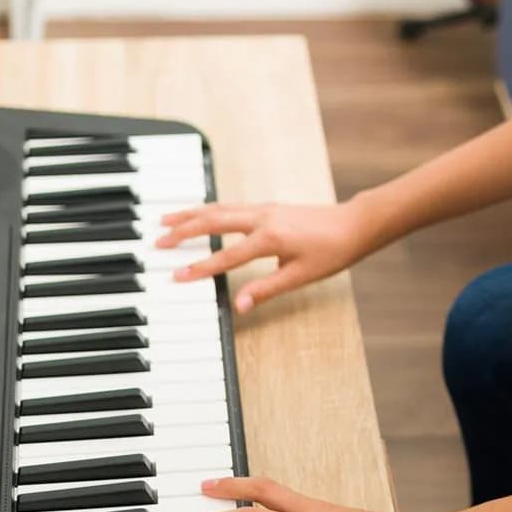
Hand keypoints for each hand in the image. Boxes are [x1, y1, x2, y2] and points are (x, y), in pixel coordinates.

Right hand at [156, 197, 374, 312]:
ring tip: (166, 220)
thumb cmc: (332, 251)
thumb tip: (239, 306)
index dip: (201, 269)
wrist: (354, 225)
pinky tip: (198, 213)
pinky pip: (230, 205)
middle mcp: (263, 218)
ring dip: (191, 214)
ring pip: (219, 209)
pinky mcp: (269, 206)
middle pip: (214, 222)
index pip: (227, 257)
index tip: (177, 276)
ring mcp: (265, 209)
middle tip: (157, 242)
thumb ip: (266, 289)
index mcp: (270, 238)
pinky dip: (209, 209)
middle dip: (184, 232)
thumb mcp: (301, 276)